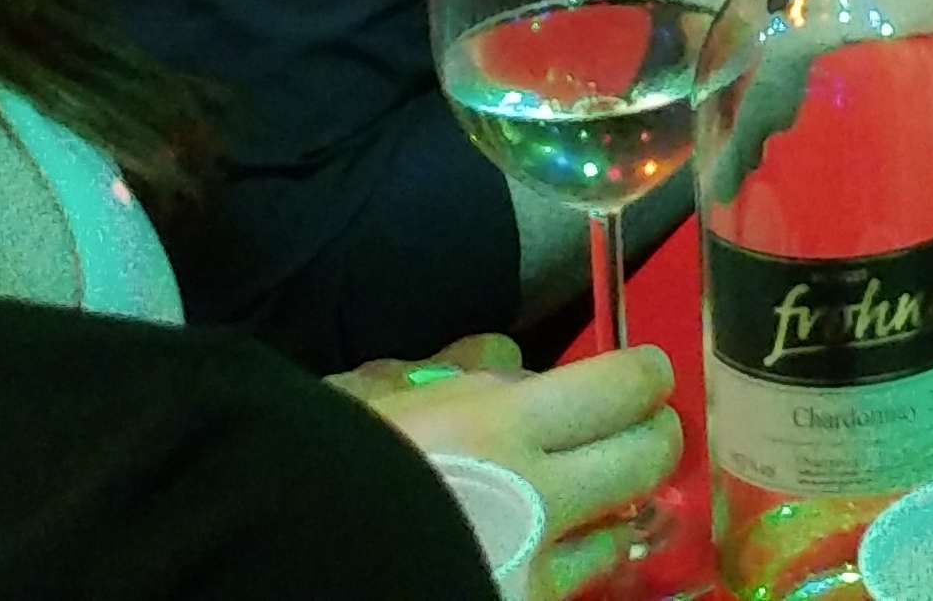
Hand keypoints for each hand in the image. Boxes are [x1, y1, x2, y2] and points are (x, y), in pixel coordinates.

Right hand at [339, 335, 678, 599]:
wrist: (281, 551)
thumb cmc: (319, 466)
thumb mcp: (378, 399)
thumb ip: (458, 373)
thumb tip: (507, 354)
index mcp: (501, 426)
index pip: (624, 387)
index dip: (643, 376)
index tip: (641, 373)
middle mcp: (537, 499)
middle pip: (648, 456)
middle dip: (652, 436)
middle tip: (637, 430)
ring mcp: (535, 572)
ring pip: (616, 534)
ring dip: (608, 512)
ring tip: (583, 504)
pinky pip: (569, 584)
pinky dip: (564, 566)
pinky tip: (538, 556)